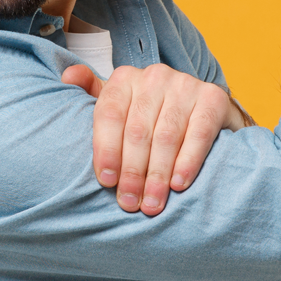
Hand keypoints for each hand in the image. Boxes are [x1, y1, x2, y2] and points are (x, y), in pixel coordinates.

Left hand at [62, 64, 246, 216]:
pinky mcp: (213, 98)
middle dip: (132, 172)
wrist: (204, 111)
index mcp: (125, 78)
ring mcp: (186, 84)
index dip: (106, 150)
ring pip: (166, 136)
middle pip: (137, 131)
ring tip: (152, 203)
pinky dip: (187, 162)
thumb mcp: (120, 106)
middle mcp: (154, 76)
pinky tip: (178, 184)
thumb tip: (67, 77)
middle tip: (130, 204)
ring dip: (157, 175)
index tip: (106, 182)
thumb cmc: (151, 116)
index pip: (109, 115)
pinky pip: (198, 134)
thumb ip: (93, 93)